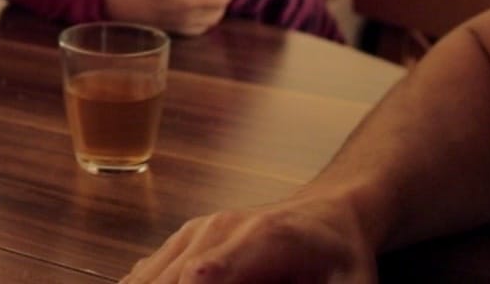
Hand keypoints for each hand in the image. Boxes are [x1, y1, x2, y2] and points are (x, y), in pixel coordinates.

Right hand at [105, 0, 235, 36]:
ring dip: (218, 10)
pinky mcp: (176, 31)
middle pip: (219, 12)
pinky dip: (207, 20)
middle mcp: (189, 18)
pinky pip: (200, 29)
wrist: (120, 6)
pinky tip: (201, 11)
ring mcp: (183, 27)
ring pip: (212, 22)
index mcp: (188, 3)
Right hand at [119, 195, 375, 283]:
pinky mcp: (185, 240)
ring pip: (149, 276)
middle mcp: (219, 228)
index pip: (204, 275)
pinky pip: (148, 272)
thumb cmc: (341, 257)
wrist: (330, 212)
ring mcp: (197, 231)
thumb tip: (225, 281)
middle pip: (169, 278)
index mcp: (262, 238)